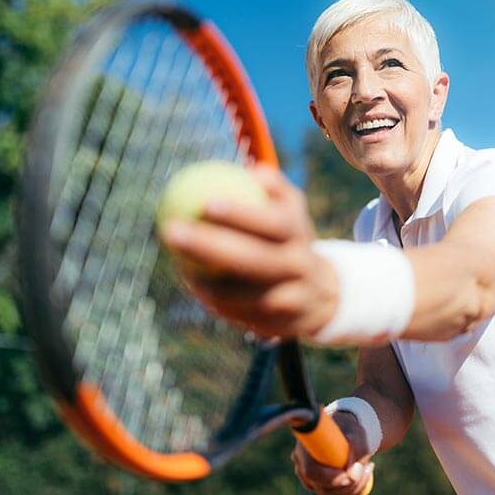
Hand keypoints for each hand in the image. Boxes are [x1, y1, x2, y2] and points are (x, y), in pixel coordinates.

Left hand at [160, 164, 338, 337]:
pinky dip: (214, 299)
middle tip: (170, 230)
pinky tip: (192, 281)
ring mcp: (291, 299)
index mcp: (300, 233)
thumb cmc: (290, 238)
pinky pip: (238, 313)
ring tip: (176, 260)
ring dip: (205, 280)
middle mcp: (299, 267)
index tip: (205, 203)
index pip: (273, 223)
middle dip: (209, 246)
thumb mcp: (291, 209)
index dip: (241, 214)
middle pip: (254, 259)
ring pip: (242, 293)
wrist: (324, 294)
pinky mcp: (279, 326)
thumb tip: (248, 168)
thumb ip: (272, 186)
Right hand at [292, 412, 374, 494]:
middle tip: (367, 467)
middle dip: (350, 483)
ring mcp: (309, 479)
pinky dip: (354, 489)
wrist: (345, 431)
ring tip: (367, 466)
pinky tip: (364, 474)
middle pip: (323, 488)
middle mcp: (302, 465)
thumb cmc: (348, 428)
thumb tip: (352, 470)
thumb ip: (358, 448)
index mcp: (305, 446)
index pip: (311, 471)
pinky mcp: (319, 487)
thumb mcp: (357, 432)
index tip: (350, 473)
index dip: (332, 478)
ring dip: (355, 485)